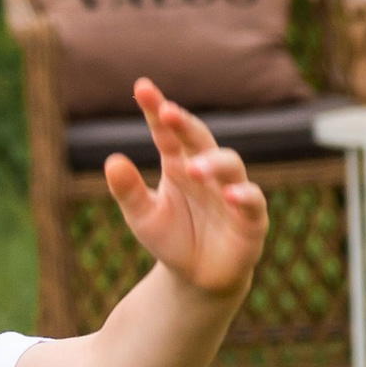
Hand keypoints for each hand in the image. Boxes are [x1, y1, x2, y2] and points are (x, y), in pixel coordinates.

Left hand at [101, 79, 268, 299]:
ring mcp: (232, 192)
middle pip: (200, 139)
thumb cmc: (171, 239)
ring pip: (230, 165)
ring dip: (213, 163)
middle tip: (168, 112)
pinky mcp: (252, 219)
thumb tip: (111, 160)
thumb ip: (129, 191)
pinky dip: (245, 196)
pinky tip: (231, 195)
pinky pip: (253, 202)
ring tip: (194, 168)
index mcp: (179, 164)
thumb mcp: (143, 217)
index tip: (142, 87)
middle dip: (186, 124)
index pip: (168, 132)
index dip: (157, 110)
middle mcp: (208, 171)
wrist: (198, 279)